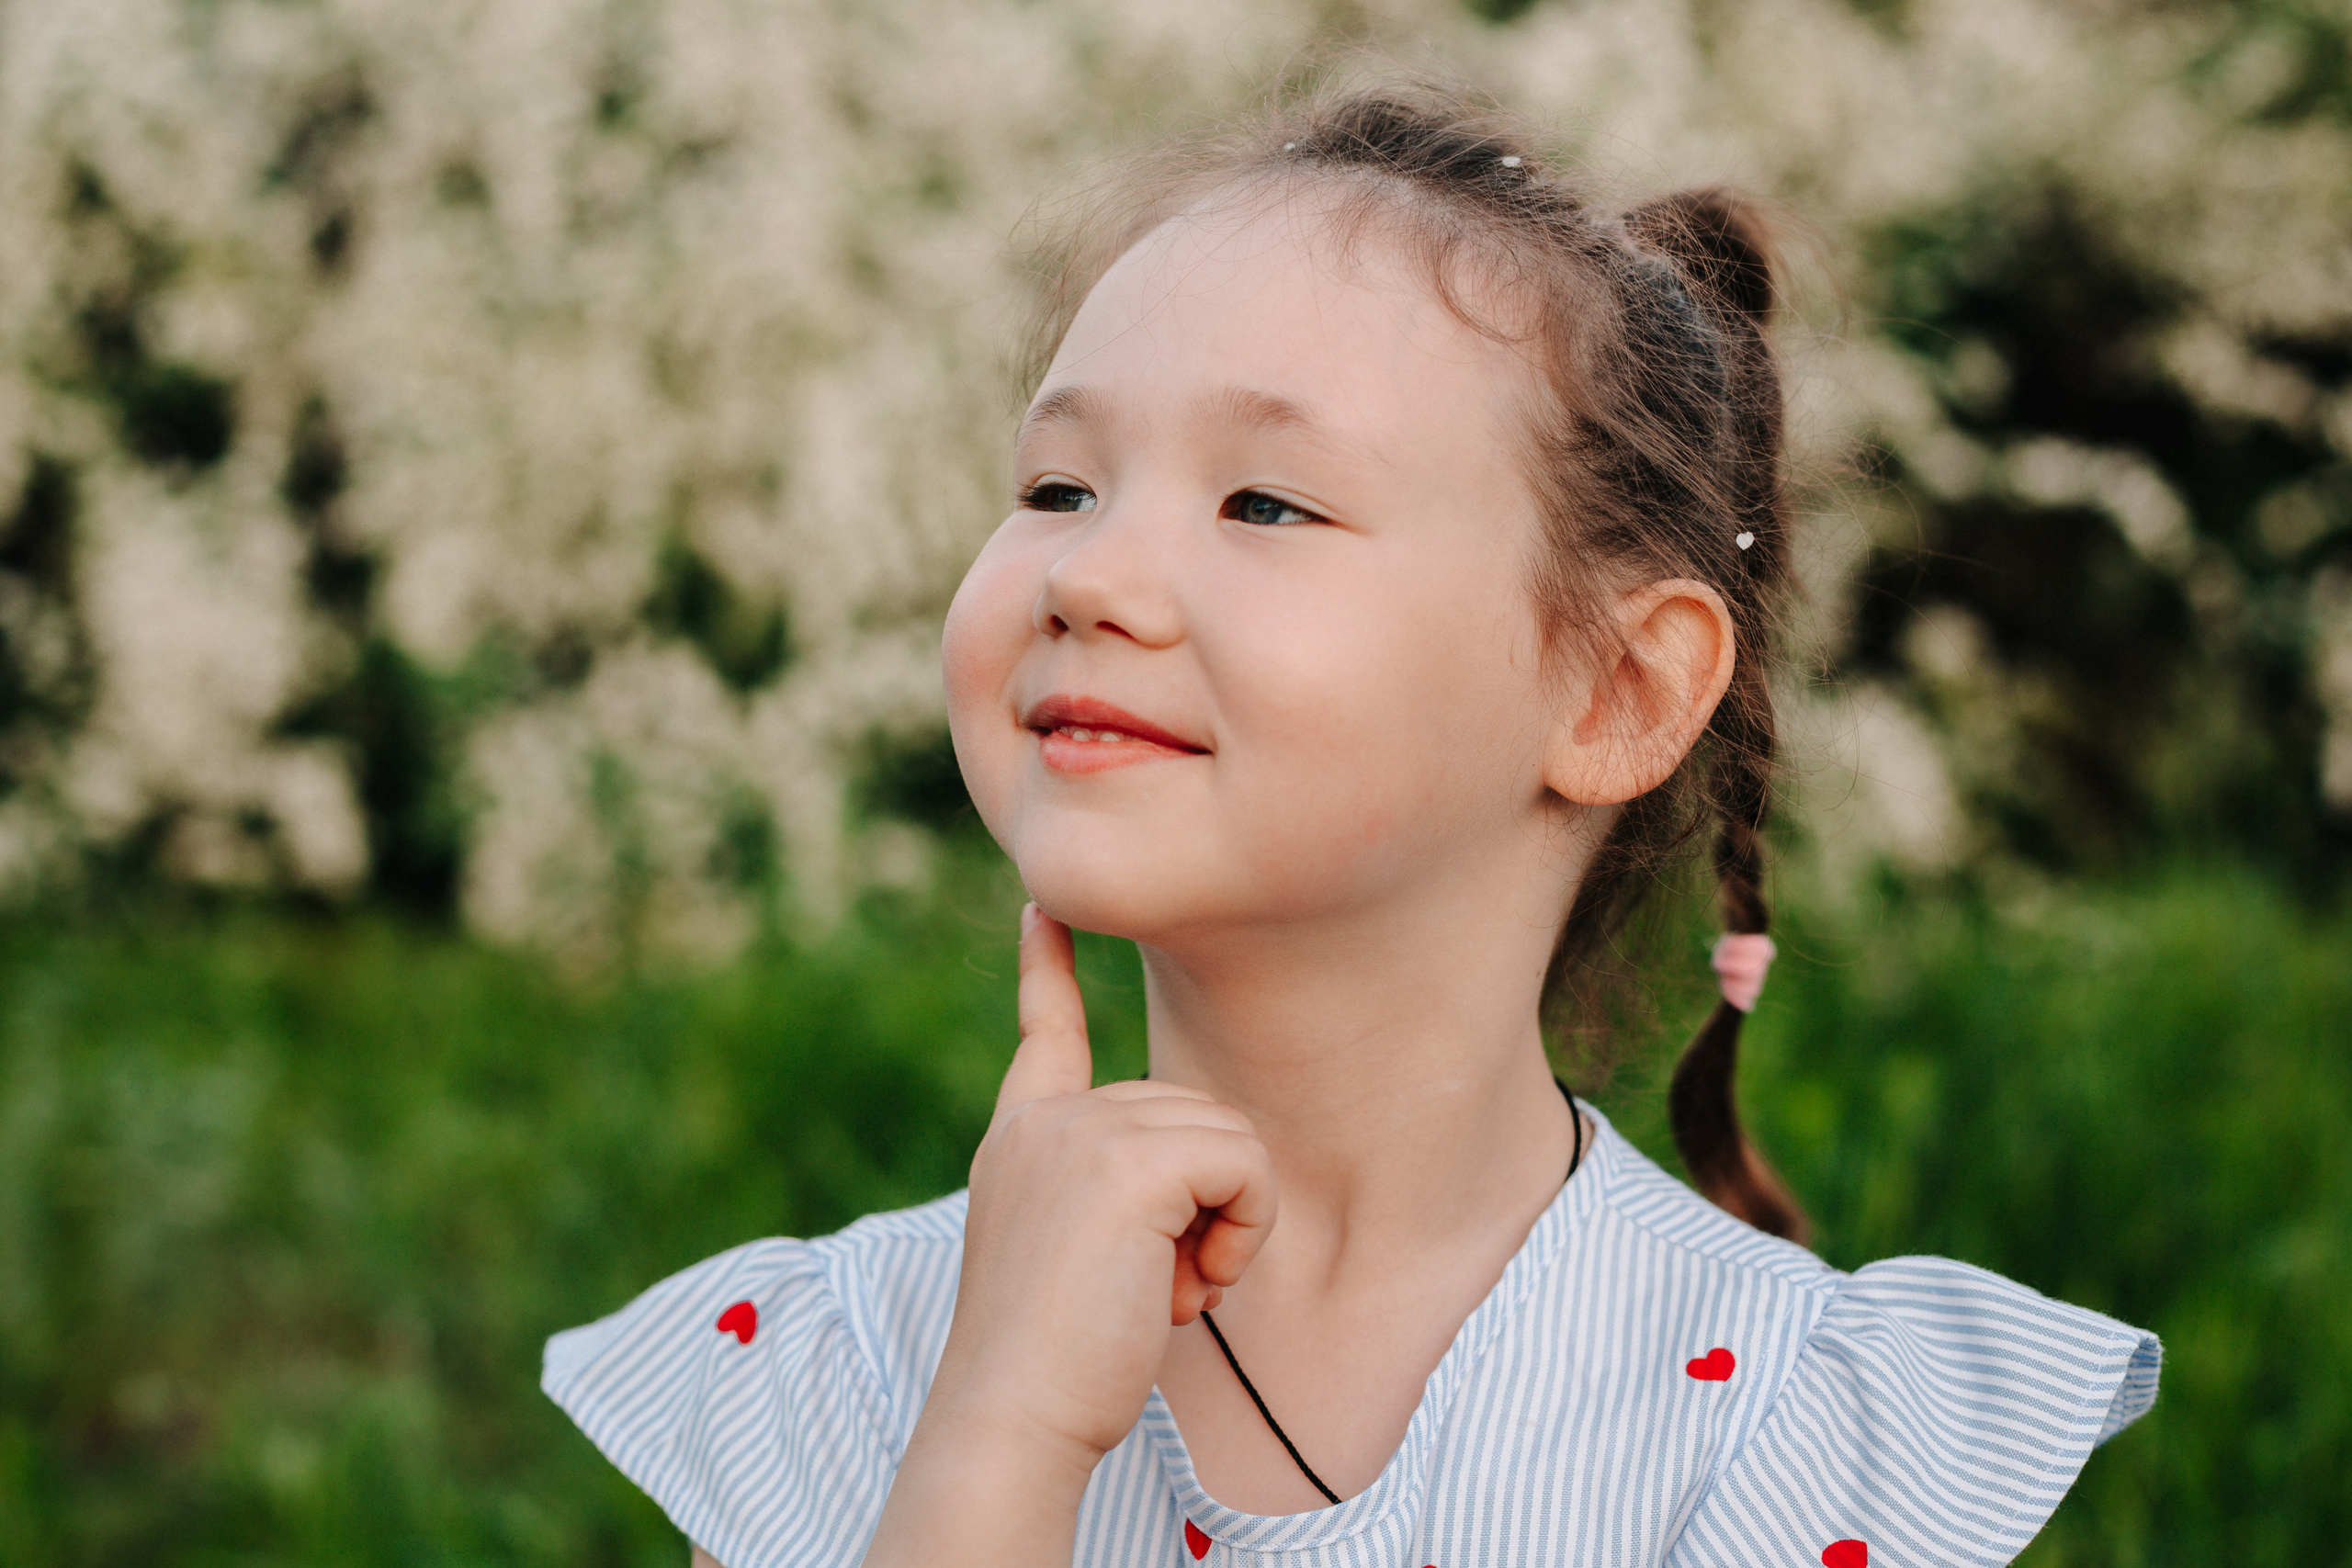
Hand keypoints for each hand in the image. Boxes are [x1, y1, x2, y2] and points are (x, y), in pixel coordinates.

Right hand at [946, 905, 1276, 1455]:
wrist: (1012, 1420)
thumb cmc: (1055, 1368)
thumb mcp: (1072, 1254)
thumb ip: (1115, 1191)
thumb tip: (1206, 1160)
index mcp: (1023, 1136)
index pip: (1044, 1030)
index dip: (1048, 967)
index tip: (1042, 907)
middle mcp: (1046, 1119)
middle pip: (1195, 1112)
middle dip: (1203, 1207)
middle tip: (1148, 1288)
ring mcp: (1083, 1131)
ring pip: (1229, 1139)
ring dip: (1225, 1229)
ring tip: (1158, 1293)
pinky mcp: (1130, 1163)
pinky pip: (1244, 1167)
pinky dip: (1242, 1234)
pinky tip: (1184, 1288)